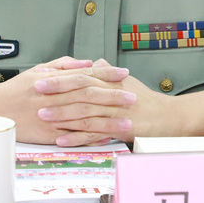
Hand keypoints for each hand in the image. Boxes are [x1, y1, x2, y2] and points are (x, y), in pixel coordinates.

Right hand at [0, 57, 133, 145]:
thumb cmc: (16, 89)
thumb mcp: (37, 70)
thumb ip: (63, 65)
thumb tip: (87, 62)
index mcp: (52, 79)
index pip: (85, 74)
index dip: (106, 73)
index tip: (124, 73)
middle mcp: (53, 98)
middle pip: (88, 96)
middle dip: (113, 96)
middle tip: (133, 97)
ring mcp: (51, 118)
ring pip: (83, 118)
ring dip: (107, 120)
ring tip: (127, 122)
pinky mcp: (47, 135)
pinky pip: (72, 137)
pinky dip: (90, 137)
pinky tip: (106, 137)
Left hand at [34, 59, 171, 144]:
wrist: (169, 117)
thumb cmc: (147, 100)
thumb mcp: (126, 82)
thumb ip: (107, 72)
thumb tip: (93, 62)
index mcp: (109, 81)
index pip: (81, 74)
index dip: (60, 74)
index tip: (40, 73)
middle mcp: (110, 93)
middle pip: (80, 88)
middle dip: (56, 88)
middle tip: (35, 89)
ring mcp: (114, 111)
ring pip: (84, 110)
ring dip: (61, 113)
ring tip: (41, 115)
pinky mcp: (119, 128)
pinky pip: (93, 133)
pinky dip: (76, 137)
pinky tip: (61, 140)